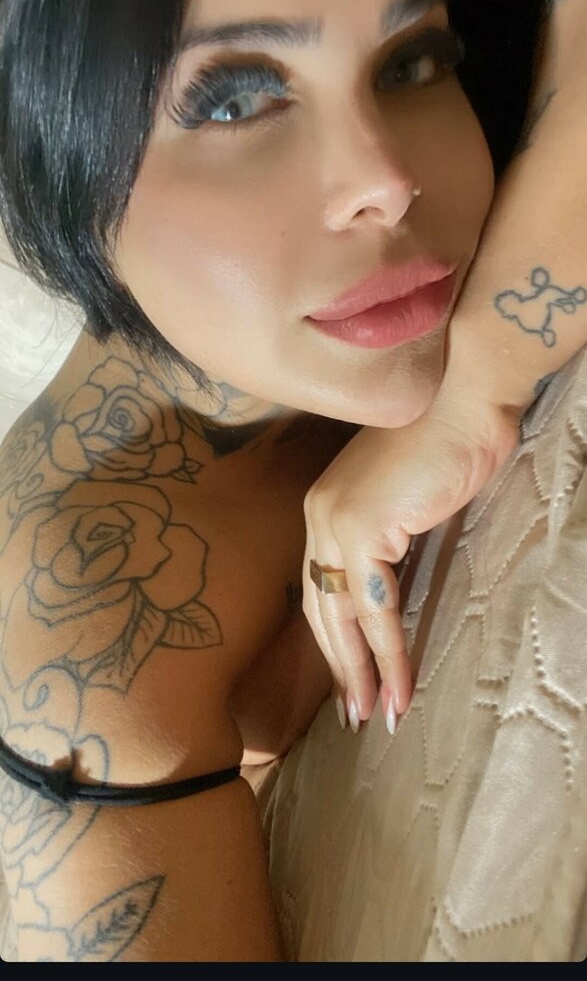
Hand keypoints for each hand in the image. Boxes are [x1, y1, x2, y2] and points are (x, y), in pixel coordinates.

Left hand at [301, 389, 519, 733]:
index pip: (320, 586)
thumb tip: (391, 585)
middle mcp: (318, 515)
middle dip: (340, 666)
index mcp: (324, 508)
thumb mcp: (405, 502)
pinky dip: (388, 655)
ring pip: (343, 617)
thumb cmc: (445, 443)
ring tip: (377, 715)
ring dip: (362, 673)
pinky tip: (399, 688)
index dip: (334, 639)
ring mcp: (334, 521)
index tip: (350, 680)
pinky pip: (376, 609)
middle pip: (321, 608)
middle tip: (355, 714)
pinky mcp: (362, 530)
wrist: (462, 399)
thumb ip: (389, 540)